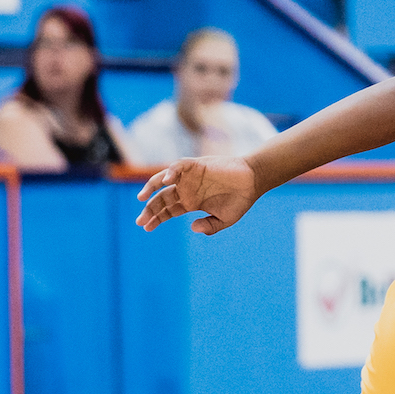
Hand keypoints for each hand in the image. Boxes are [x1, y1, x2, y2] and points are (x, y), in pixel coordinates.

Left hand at [136, 157, 259, 234]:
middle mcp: (187, 189)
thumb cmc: (241, 200)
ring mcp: (190, 177)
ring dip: (151, 187)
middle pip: (161, 199)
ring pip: (163, 181)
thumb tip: (192, 228)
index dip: (156, 218)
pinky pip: (178, 166)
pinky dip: (170, 172)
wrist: (254, 181)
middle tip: (140, 221)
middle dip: (149, 209)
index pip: (168, 211)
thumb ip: (209, 226)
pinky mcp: (196, 165)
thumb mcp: (225, 219)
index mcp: (191, 203)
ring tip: (142, 198)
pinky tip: (166, 182)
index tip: (146, 228)